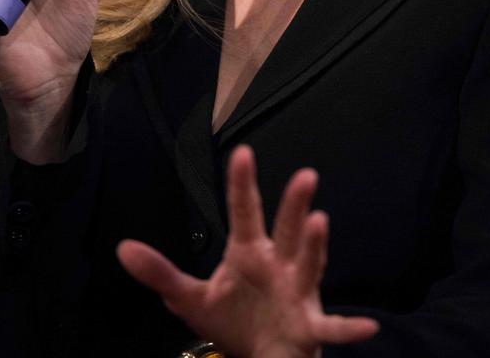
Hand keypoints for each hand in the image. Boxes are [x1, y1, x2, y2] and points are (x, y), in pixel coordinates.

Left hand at [117, 145, 378, 357]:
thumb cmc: (234, 318)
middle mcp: (278, 264)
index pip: (244, 212)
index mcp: (249, 253)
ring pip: (309, 264)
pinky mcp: (308, 325)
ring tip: (322, 222)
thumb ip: (160, 274)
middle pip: (286, 229)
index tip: (242, 152)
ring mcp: (297, 292)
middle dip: (295, 205)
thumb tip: (122, 248)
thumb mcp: (192, 299)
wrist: (263, 354)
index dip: (242, 184)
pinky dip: (348, 327)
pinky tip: (367, 327)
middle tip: (305, 175)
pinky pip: (330, 326)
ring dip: (317, 245)